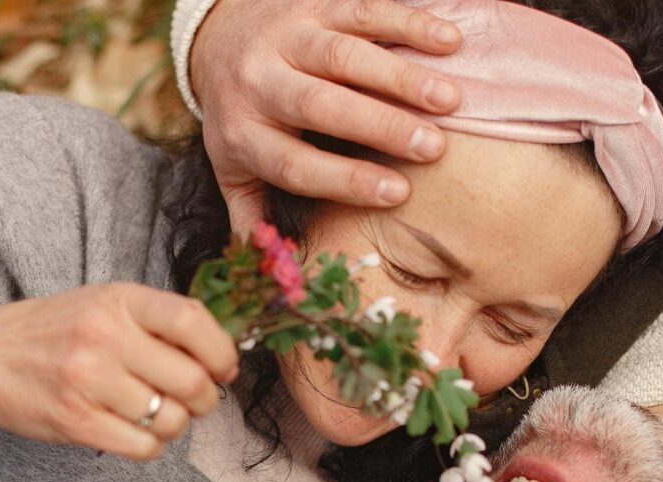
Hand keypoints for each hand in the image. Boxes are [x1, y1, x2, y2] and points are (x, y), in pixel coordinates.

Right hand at [0, 283, 238, 459]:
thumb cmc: (62, 331)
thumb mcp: (110, 305)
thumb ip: (163, 323)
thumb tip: (225, 358)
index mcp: (121, 301)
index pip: (191, 321)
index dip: (221, 352)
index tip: (224, 368)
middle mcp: (105, 337)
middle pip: (192, 381)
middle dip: (207, 399)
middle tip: (197, 399)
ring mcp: (89, 381)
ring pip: (172, 420)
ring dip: (176, 424)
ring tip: (156, 412)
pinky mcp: (77, 422)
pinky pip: (146, 448)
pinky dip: (152, 445)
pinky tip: (137, 430)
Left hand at [190, 0, 462, 234]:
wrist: (213, 39)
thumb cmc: (241, 120)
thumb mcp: (233, 172)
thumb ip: (252, 220)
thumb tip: (275, 274)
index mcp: (244, 136)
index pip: (296, 164)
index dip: (346, 179)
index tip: (398, 193)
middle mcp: (259, 82)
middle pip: (321, 105)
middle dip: (380, 126)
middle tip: (433, 148)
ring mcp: (286, 37)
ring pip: (344, 53)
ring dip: (401, 76)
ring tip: (450, 100)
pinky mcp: (312, 2)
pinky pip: (362, 9)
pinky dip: (408, 21)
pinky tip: (448, 40)